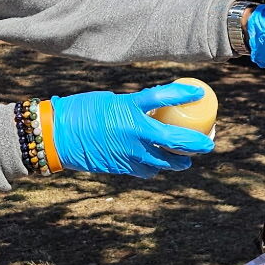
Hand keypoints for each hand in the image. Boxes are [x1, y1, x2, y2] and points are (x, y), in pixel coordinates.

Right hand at [47, 83, 213, 177]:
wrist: (56, 136)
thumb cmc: (81, 112)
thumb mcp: (111, 102)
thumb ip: (134, 108)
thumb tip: (154, 109)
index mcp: (128, 109)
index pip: (163, 98)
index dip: (184, 95)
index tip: (200, 94)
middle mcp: (133, 132)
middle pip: (175, 141)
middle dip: (196, 143)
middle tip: (208, 143)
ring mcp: (128, 153)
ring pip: (165, 162)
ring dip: (179, 162)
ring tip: (187, 160)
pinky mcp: (122, 167)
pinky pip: (146, 170)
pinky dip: (155, 167)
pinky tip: (159, 165)